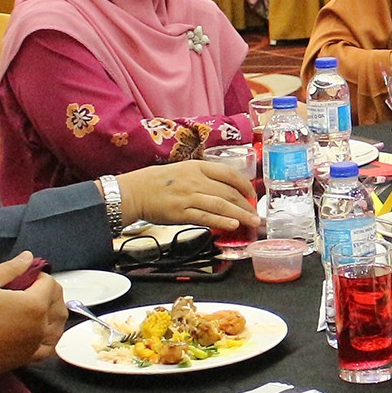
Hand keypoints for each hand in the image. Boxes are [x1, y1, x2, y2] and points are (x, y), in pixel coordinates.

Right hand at [0, 252, 66, 377]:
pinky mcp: (27, 358)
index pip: (50, 283)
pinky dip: (50, 337)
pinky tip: (42, 332)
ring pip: (58, 326)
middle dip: (50, 291)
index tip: (26, 275)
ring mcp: (35, 344)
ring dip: (54, 312)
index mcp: (34, 304)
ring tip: (41, 306)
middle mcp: (40, 325)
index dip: (39, 275)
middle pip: (58, 303)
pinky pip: (49, 348)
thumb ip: (11, 267)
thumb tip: (28, 257)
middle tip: (32, 287)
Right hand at [120, 161, 261, 234]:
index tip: (252, 194)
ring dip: (240, 214)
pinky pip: (206, 217)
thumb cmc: (158, 182)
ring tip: (252, 221)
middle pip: (228, 192)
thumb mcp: (183, 171)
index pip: (228, 173)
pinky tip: (233, 225)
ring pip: (221, 205)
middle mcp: (195, 180)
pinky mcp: (182, 213)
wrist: (134, 192)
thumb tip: (225, 189)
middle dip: (246, 204)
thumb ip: (203, 177)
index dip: (244, 184)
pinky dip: (222, 221)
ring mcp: (189, 197)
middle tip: (256, 213)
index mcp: (197, 167)